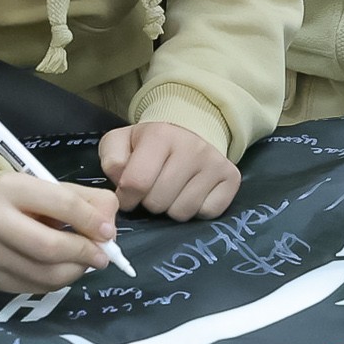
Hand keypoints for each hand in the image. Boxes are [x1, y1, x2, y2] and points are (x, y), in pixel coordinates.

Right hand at [0, 170, 123, 292]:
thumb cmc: (15, 200)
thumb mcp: (45, 187)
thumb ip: (84, 199)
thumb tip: (109, 225)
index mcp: (9, 188)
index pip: (61, 204)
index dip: (91, 220)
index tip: (108, 233)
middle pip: (49, 247)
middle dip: (84, 253)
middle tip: (102, 256)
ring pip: (44, 273)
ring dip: (75, 271)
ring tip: (85, 262)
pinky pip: (35, 287)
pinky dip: (58, 281)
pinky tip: (63, 269)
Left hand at [100, 122, 238, 219]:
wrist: (190, 130)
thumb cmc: (150, 143)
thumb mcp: (121, 142)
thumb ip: (112, 160)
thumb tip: (122, 182)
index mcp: (160, 135)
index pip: (136, 183)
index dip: (126, 197)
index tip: (128, 194)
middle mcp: (192, 147)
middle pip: (159, 202)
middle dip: (150, 202)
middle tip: (153, 189)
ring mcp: (215, 163)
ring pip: (183, 211)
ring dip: (171, 208)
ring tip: (171, 191)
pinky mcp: (231, 178)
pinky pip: (207, 213)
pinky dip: (196, 210)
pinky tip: (191, 193)